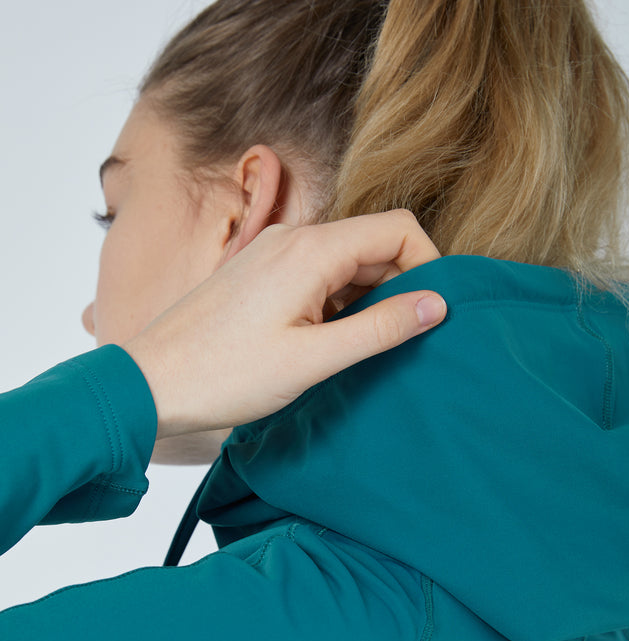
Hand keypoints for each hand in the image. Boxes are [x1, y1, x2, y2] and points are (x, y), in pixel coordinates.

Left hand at [122, 210, 445, 438]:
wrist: (151, 383)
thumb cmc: (225, 375)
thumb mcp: (315, 359)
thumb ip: (380, 329)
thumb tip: (437, 304)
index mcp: (310, 249)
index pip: (398, 228)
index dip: (430, 265)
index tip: (436, 312)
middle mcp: (293, 238)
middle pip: (374, 243)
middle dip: (401, 286)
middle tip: (404, 341)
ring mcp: (273, 253)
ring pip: (346, 262)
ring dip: (367, 299)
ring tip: (361, 350)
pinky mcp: (260, 273)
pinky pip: (317, 274)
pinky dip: (337, 303)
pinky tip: (328, 344)